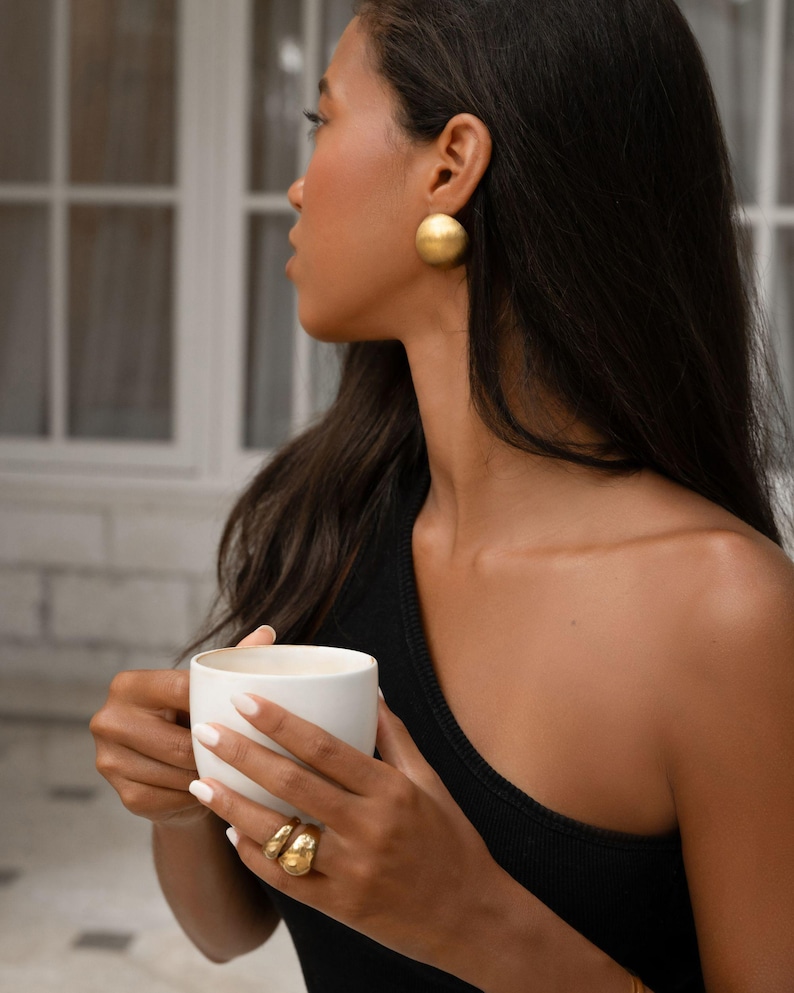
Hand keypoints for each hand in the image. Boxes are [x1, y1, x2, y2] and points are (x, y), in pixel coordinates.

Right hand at [90, 625, 276, 826]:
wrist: (170, 771)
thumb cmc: (193, 717)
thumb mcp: (208, 688)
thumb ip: (233, 659)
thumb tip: (267, 631)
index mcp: (128, 685)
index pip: (182, 692)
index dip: (219, 704)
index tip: (251, 711)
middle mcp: (108, 720)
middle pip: (180, 741)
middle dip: (216, 749)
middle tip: (249, 752)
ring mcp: (109, 761)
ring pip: (177, 772)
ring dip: (210, 776)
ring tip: (236, 771)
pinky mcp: (123, 796)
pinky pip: (172, 799)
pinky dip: (198, 796)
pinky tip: (214, 790)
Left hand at [186, 691, 503, 973]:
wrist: (471, 917)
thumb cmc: (451, 841)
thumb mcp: (430, 782)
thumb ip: (396, 736)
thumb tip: (372, 690)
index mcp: (391, 791)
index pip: (325, 748)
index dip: (281, 722)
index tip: (245, 699)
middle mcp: (368, 829)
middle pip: (292, 785)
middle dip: (243, 754)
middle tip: (205, 731)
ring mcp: (351, 871)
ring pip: (278, 836)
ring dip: (233, 807)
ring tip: (200, 782)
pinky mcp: (339, 907)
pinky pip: (284, 880)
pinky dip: (254, 856)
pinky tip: (231, 834)